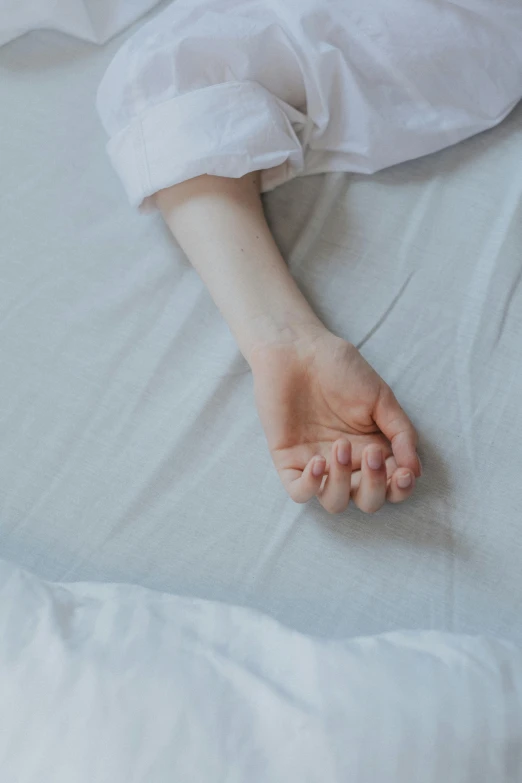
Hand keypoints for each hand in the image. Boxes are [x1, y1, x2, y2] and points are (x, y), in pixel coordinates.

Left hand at [251, 326, 420, 513]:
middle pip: (367, 501)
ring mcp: (317, 463)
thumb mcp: (380, 397)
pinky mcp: (288, 460)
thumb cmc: (340, 368)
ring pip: (335, 502)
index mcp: (373, 449)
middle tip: (372, 453)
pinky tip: (318, 461)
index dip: (400, 488)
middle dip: (375, 487)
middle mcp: (347, 463)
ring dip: (343, 483)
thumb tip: (416, 469)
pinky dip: (311, 486)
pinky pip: (300, 492)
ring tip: (340, 447)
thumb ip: (401, 432)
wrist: (297, 349)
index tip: (403, 472)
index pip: (392, 485)